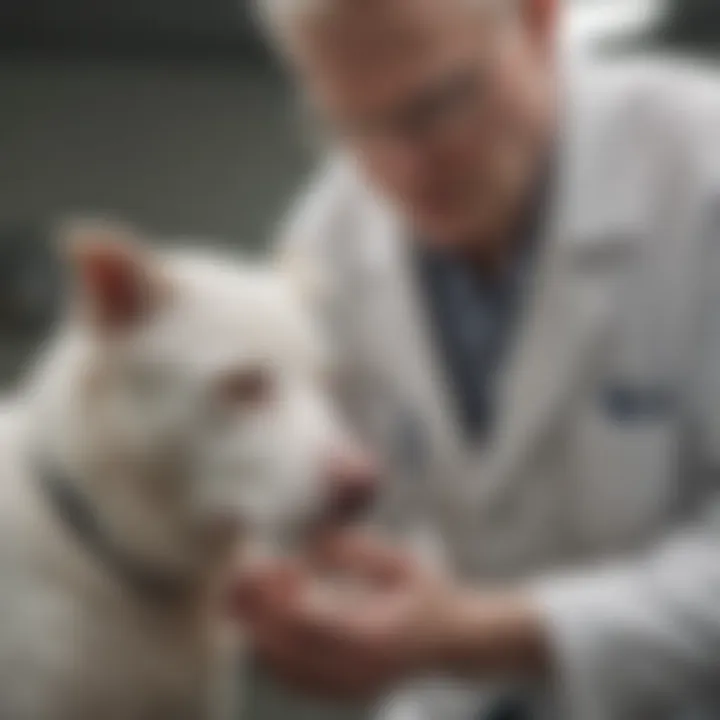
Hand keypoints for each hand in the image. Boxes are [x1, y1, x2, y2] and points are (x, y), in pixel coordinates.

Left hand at [231, 532, 462, 699]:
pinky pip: (293, 679)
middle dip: (257, 611)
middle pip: (293, 648)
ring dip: (255, 630)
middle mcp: (362, 670)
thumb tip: (310, 540)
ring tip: (234, 595)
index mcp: (379, 635)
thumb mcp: (400, 561)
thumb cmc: (427, 593)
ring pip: (286, 668)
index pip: (316, 620)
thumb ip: (356, 552)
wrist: (452, 643)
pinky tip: (252, 623)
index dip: (282, 593)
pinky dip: (268, 651)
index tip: (261, 562)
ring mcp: (350, 688)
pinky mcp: (341, 693)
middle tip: (237, 574)